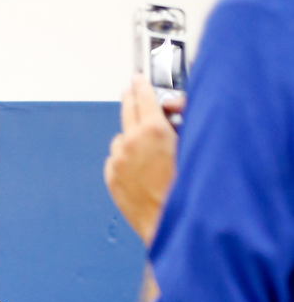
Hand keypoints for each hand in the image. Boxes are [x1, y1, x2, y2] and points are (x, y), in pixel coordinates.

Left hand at [104, 75, 181, 245]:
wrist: (169, 221)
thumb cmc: (185, 189)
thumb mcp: (191, 145)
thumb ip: (180, 122)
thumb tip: (172, 112)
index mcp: (152, 130)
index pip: (143, 96)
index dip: (141, 85)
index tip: (138, 79)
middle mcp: (131, 143)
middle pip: (127, 110)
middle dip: (131, 99)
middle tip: (132, 93)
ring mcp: (118, 162)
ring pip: (121, 139)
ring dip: (131, 138)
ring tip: (146, 150)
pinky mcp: (111, 179)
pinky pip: (115, 160)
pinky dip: (123, 159)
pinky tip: (139, 169)